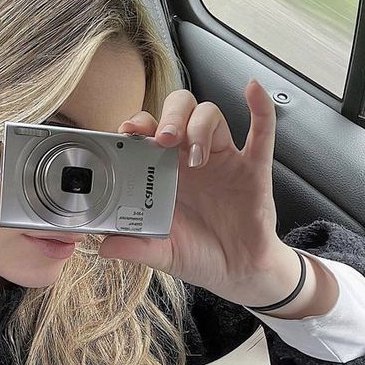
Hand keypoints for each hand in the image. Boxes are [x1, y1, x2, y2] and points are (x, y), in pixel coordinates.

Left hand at [98, 80, 288, 304]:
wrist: (238, 274)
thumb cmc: (199, 256)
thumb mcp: (162, 254)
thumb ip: (135, 247)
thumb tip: (103, 246)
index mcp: (165, 172)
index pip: (148, 132)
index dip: (138, 124)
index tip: (127, 131)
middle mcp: (191, 158)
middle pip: (179, 111)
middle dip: (171, 116)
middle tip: (165, 138)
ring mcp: (223, 159)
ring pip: (211, 115)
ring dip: (201, 126)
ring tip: (196, 156)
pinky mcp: (253, 168)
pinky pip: (261, 132)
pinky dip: (260, 108)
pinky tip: (253, 90)